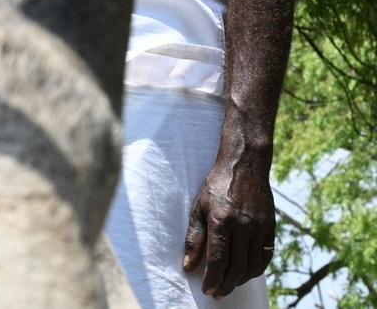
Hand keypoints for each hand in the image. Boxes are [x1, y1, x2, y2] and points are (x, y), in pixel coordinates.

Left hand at [183, 156, 276, 298]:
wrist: (245, 166)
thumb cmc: (216, 186)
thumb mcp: (199, 208)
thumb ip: (194, 238)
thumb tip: (189, 266)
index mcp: (222, 220)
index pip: (218, 259)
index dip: (213, 278)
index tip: (207, 290)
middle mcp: (244, 226)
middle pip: (237, 266)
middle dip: (226, 284)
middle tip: (216, 294)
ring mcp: (260, 227)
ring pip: (253, 265)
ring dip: (241, 280)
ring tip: (228, 286)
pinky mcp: (271, 227)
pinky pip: (266, 256)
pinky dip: (256, 269)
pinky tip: (246, 273)